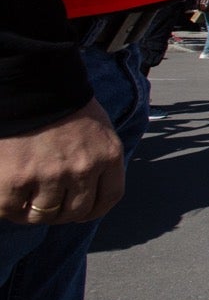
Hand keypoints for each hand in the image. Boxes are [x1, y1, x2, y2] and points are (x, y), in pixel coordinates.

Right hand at [0, 101, 124, 224]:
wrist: (31, 85)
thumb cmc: (64, 106)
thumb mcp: (98, 129)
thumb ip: (99, 158)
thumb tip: (90, 190)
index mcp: (108, 155)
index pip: (108, 198)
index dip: (92, 210)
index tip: (80, 211)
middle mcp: (83, 168)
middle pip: (75, 211)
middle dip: (62, 213)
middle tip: (48, 204)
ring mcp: (50, 175)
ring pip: (43, 214)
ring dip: (34, 211)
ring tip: (26, 199)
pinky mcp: (17, 179)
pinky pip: (12, 210)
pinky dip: (9, 208)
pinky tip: (10, 196)